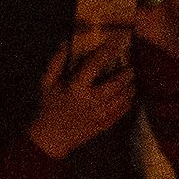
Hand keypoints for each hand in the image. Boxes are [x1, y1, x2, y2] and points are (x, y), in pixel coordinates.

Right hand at [30, 33, 134, 157]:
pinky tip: (128, 96)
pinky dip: (127, 103)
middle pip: (117, 84)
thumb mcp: (47, 82)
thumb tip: (65, 43)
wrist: (51, 137)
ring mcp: (100, 114)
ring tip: (131, 80)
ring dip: (129, 88)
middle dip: (126, 74)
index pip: (95, 64)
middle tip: (131, 67)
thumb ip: (56, 62)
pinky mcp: (104, 125)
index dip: (107, 51)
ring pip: (123, 99)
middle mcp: (91, 101)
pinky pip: (122, 112)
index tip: (116, 41)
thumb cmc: (48, 106)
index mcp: (76, 87)